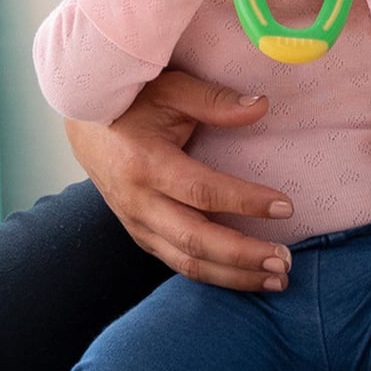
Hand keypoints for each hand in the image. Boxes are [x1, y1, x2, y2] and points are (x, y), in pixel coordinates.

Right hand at [67, 69, 294, 290]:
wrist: (85, 126)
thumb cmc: (132, 103)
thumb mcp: (171, 90)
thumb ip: (215, 101)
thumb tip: (261, 106)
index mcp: (145, 164)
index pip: (202, 192)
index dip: (244, 202)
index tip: (285, 207)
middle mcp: (138, 202)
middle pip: (195, 240)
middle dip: (243, 255)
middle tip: (284, 262)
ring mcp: (136, 224)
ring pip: (187, 262)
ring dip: (233, 276)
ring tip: (276, 281)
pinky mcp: (140, 235)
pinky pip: (177, 264)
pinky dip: (213, 275)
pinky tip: (245, 278)